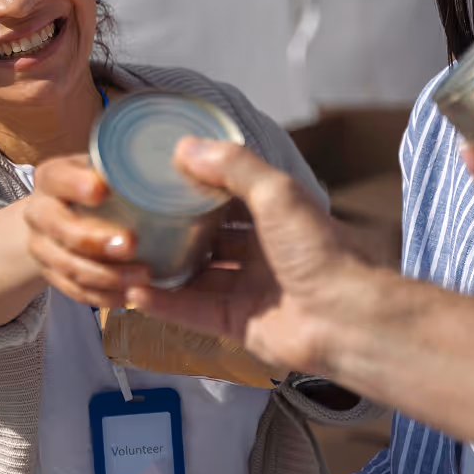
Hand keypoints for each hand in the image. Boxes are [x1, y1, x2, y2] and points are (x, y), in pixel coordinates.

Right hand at [23, 154, 151, 308]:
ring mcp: (41, 246)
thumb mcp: (107, 167)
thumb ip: (132, 164)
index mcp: (52, 177)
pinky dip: (101, 296)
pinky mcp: (52, 275)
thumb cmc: (98, 186)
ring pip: (66, 265)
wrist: (60, 218)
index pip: (56, 178)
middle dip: (93, 238)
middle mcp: (39, 211)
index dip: (75, 185)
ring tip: (143, 276)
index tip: (101, 190)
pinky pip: (73, 291)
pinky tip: (129, 296)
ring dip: (104, 275)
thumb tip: (188, 153)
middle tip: (131, 243)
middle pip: (57, 227)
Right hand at [123, 138, 366, 378]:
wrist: (347, 320)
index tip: (159, 175)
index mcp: (278, 216)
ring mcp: (250, 290)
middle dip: (177, 229)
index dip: (197, 185)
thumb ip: (234, 167)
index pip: (230, 195)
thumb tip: (185, 147)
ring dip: (165, 267)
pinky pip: (194, 312)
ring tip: (127, 254)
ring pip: (198, 276)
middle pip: (210, 237)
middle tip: (135, 216)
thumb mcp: (278, 193)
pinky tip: (133, 291)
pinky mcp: (239, 325)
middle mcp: (264, 252)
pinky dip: (166, 304)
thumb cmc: (321, 252)